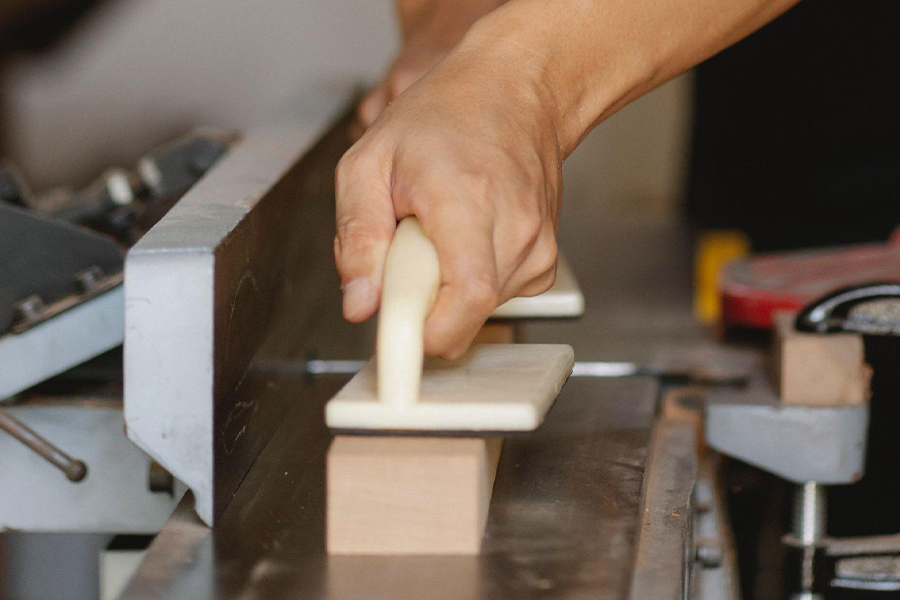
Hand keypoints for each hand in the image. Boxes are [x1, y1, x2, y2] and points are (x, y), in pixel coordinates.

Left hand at [335, 40, 562, 358]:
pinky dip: (468, 281)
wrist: (514, 91)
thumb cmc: (443, 116)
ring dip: (444, 289)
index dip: (428, 335)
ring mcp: (539, 248)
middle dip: (422, 303)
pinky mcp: (546, 261)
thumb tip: (361, 305)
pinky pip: (495, 298)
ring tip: (437, 233)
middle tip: (406, 252)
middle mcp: (517, 230)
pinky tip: (464, 238)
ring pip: (478, 312)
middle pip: (464, 315)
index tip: (396, 346)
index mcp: (470, 201)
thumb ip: (358, 238)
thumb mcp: (369, 162)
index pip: (467, 299)